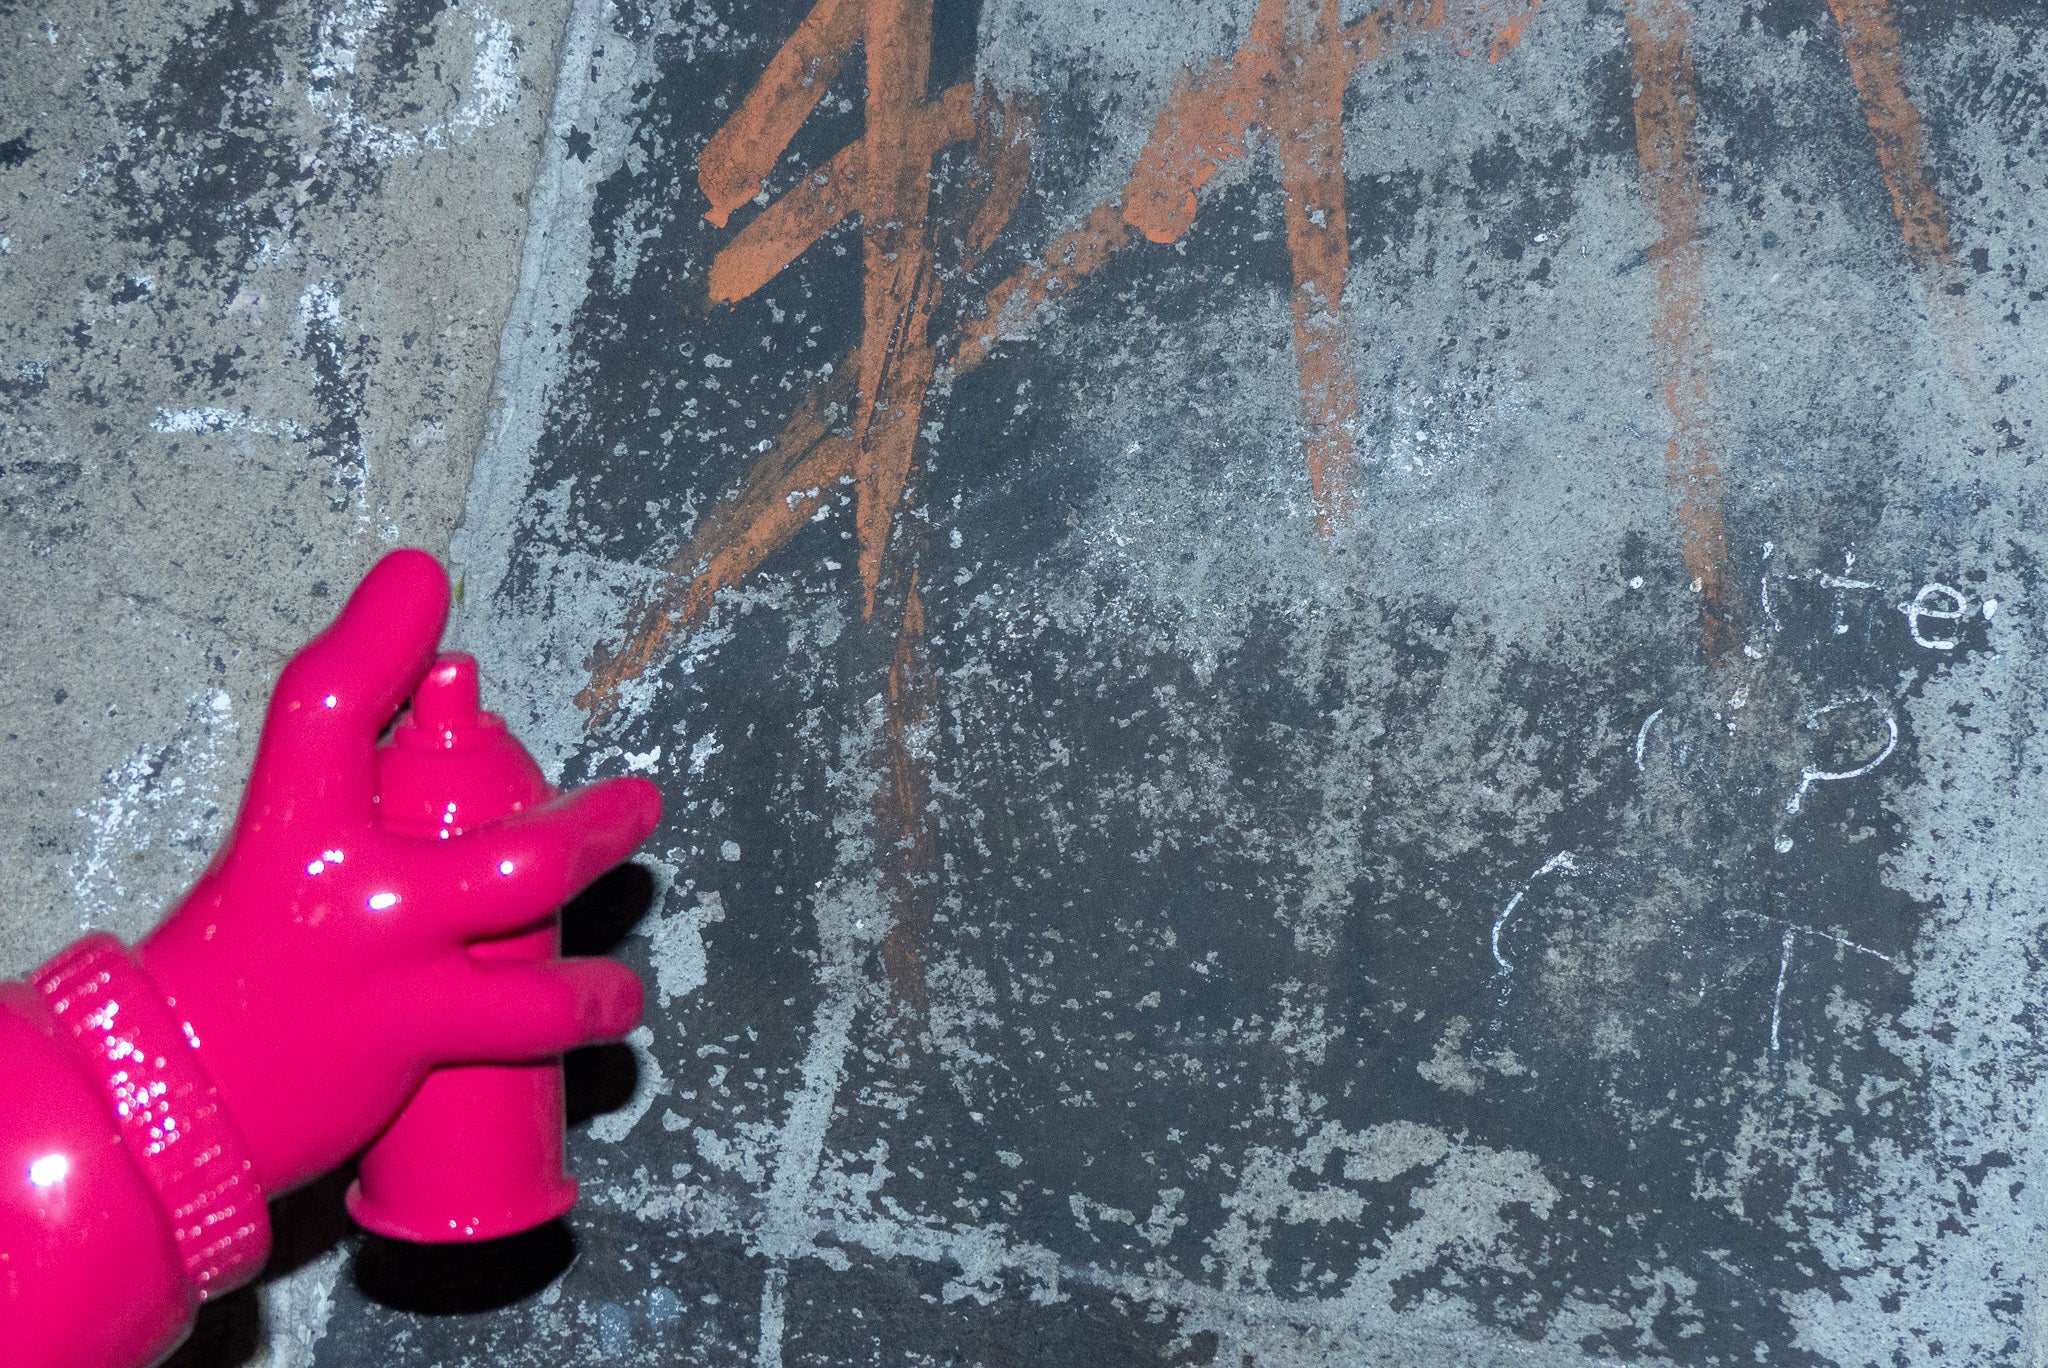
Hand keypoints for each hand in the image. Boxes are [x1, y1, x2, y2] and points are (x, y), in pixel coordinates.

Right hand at [138, 550, 659, 1194]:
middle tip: (643, 804)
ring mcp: (390, 969)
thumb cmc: (228, 970)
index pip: (328, 703)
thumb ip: (342, 800)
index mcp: (288, 827)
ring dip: (605, 934)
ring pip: (533, 919)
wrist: (160, 1098)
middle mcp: (348, 887)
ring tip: (637, 951)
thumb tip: (430, 709)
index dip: (378, 635)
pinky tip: (618, 1004)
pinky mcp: (417, 1040)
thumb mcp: (271, 862)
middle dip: (593, 822)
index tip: (421, 581)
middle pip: (505, 838)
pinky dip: (586, 1008)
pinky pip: (533, 1020)